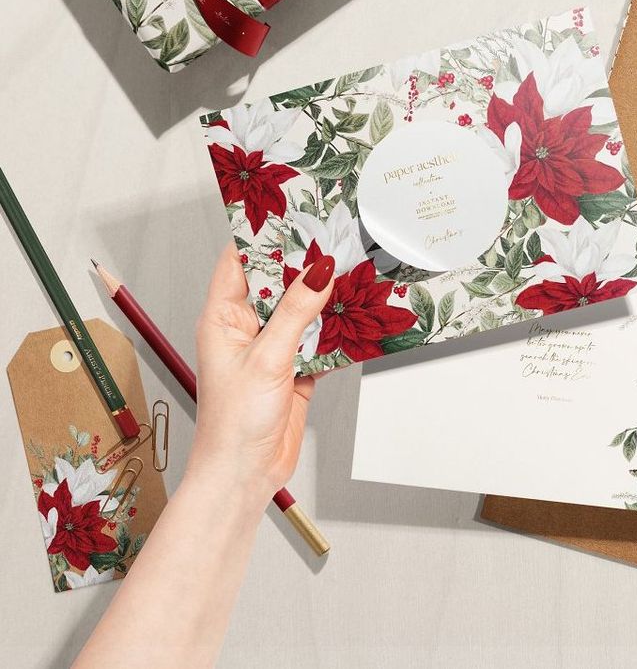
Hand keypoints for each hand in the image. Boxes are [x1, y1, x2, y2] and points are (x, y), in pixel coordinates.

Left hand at [188, 243, 334, 499]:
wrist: (245, 476)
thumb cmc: (235, 423)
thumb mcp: (268, 358)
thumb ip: (296, 312)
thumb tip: (319, 271)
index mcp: (224, 317)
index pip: (240, 262)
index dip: (263, 236)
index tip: (294, 214)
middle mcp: (247, 327)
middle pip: (279, 282)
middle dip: (306, 264)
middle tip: (336, 237)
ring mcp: (274, 347)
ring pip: (303, 310)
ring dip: (327, 297)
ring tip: (355, 270)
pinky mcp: (296, 368)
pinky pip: (320, 339)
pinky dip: (338, 330)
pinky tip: (359, 316)